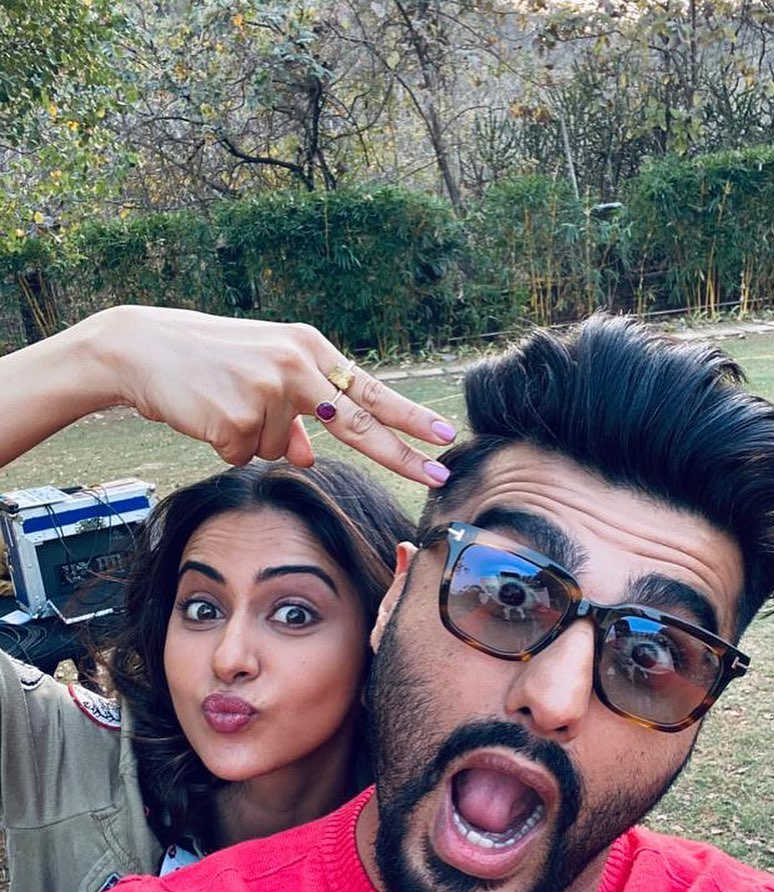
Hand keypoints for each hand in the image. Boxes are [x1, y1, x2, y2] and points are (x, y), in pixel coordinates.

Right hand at [86, 306, 456, 484]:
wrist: (143, 348)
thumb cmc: (209, 359)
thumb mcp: (262, 374)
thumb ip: (296, 414)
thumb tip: (311, 458)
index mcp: (308, 349)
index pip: (368, 391)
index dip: (407, 416)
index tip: (444, 434)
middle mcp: (295, 366)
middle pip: (357, 423)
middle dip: (401, 454)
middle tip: (440, 476)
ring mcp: (267, 393)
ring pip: (282, 450)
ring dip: (254, 439)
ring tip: (224, 402)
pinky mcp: (236, 420)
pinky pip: (245, 456)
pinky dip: (227, 446)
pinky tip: (208, 414)